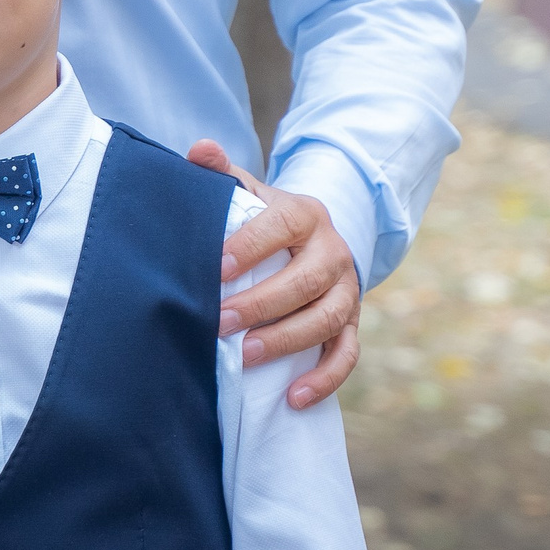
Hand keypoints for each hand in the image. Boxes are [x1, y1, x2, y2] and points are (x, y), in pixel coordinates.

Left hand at [188, 144, 359, 407]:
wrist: (311, 240)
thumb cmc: (265, 220)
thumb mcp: (247, 192)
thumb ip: (222, 173)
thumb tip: (198, 149)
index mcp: (304, 215)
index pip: (279, 227)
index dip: (249, 247)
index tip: (215, 268)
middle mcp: (333, 252)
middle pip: (303, 282)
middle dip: (261, 304)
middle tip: (220, 322)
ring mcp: (346, 291)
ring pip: (326, 320)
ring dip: (288, 341)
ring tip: (248, 357)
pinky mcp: (351, 324)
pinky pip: (346, 355)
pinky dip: (325, 379)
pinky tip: (294, 399)